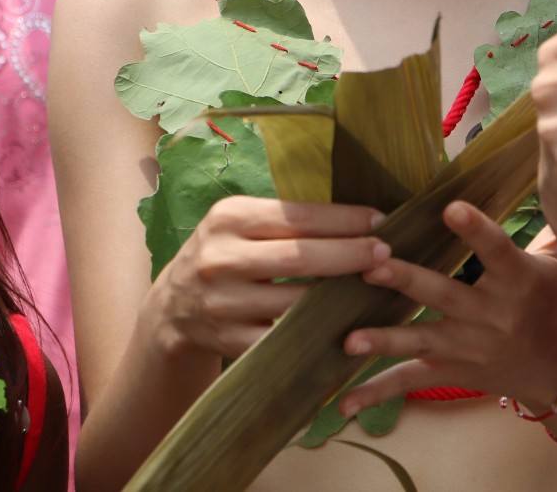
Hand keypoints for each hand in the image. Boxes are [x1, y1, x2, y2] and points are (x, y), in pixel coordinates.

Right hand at [153, 195, 388, 357]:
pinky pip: (284, 338)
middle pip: (299, 257)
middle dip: (350, 254)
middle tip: (385, 253)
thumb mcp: (239, 225)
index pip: (297, 215)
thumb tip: (358, 215)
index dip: (343, 220)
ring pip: (296, 301)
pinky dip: (318, 333)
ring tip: (376, 287)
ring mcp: (224, 303)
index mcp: (228, 218)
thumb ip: (285, 219)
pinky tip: (348, 324)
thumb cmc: (223, 255)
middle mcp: (222, 258)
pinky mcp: (230, 341)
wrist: (171, 309)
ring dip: (341, 297)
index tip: (380, 221)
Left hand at [337, 202, 556, 414]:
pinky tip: (344, 403)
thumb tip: (553, 186)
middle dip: (406, 281)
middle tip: (371, 266)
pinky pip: (410, 381)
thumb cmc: (551, 306)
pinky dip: (377, 392)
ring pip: (421, 339)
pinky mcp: (451, 371)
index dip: (475, 230)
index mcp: (517, 280)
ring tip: (349, 340)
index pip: (497, 250)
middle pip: (444, 294)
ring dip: (384, 340)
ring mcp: (467, 347)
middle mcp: (490, 314)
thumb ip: (545, 232)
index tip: (451, 208)